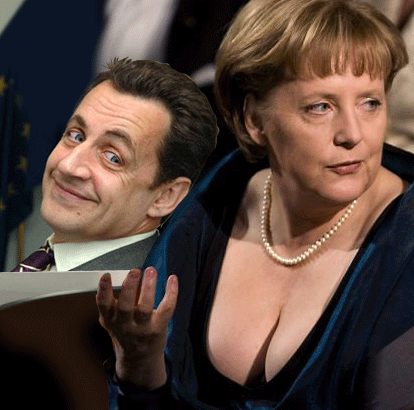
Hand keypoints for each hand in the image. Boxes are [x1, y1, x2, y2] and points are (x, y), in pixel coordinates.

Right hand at [96, 268, 177, 389]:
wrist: (139, 360)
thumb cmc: (126, 333)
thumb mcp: (114, 319)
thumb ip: (113, 302)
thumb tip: (114, 282)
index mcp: (111, 319)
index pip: (104, 305)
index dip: (103, 290)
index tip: (106, 276)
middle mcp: (126, 325)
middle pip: (125, 306)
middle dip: (129, 287)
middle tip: (134, 271)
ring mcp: (143, 328)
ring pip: (145, 307)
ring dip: (148, 287)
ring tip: (151, 271)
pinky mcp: (159, 327)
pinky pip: (166, 309)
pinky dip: (171, 293)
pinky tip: (172, 279)